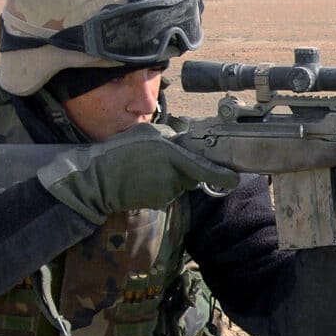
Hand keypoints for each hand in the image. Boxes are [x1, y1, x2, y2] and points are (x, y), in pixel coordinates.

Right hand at [37, 123, 238, 224]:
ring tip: (149, 168)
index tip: (235, 179)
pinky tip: (146, 180)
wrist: (100, 179)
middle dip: (187, 169)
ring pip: (182, 184)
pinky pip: (170, 193)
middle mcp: (172, 175)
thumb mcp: (147, 133)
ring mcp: (167, 191)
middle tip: (163, 161)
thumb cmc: (121, 152)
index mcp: (171, 155)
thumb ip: (171, 137)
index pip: (204, 168)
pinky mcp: (161, 202)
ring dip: (173, 177)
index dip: (222, 175)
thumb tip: (186, 142)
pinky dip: (163, 187)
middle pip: (194, 175)